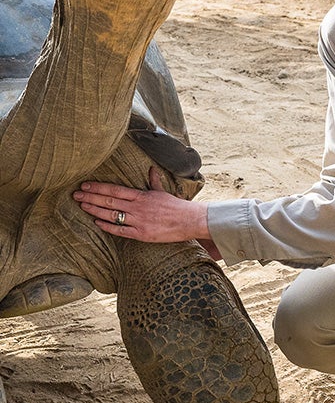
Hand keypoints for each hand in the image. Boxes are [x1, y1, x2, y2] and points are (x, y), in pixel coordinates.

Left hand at [74, 167, 210, 244]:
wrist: (190, 220)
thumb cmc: (177, 206)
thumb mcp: (163, 192)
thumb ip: (154, 181)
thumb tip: (151, 169)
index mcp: (141, 195)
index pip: (115, 189)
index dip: (98, 187)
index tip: (85, 185)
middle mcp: (137, 207)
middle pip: (109, 200)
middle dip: (90, 197)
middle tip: (75, 194)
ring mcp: (138, 220)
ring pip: (111, 214)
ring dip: (94, 209)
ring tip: (82, 205)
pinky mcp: (141, 234)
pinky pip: (120, 230)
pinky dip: (107, 226)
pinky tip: (96, 222)